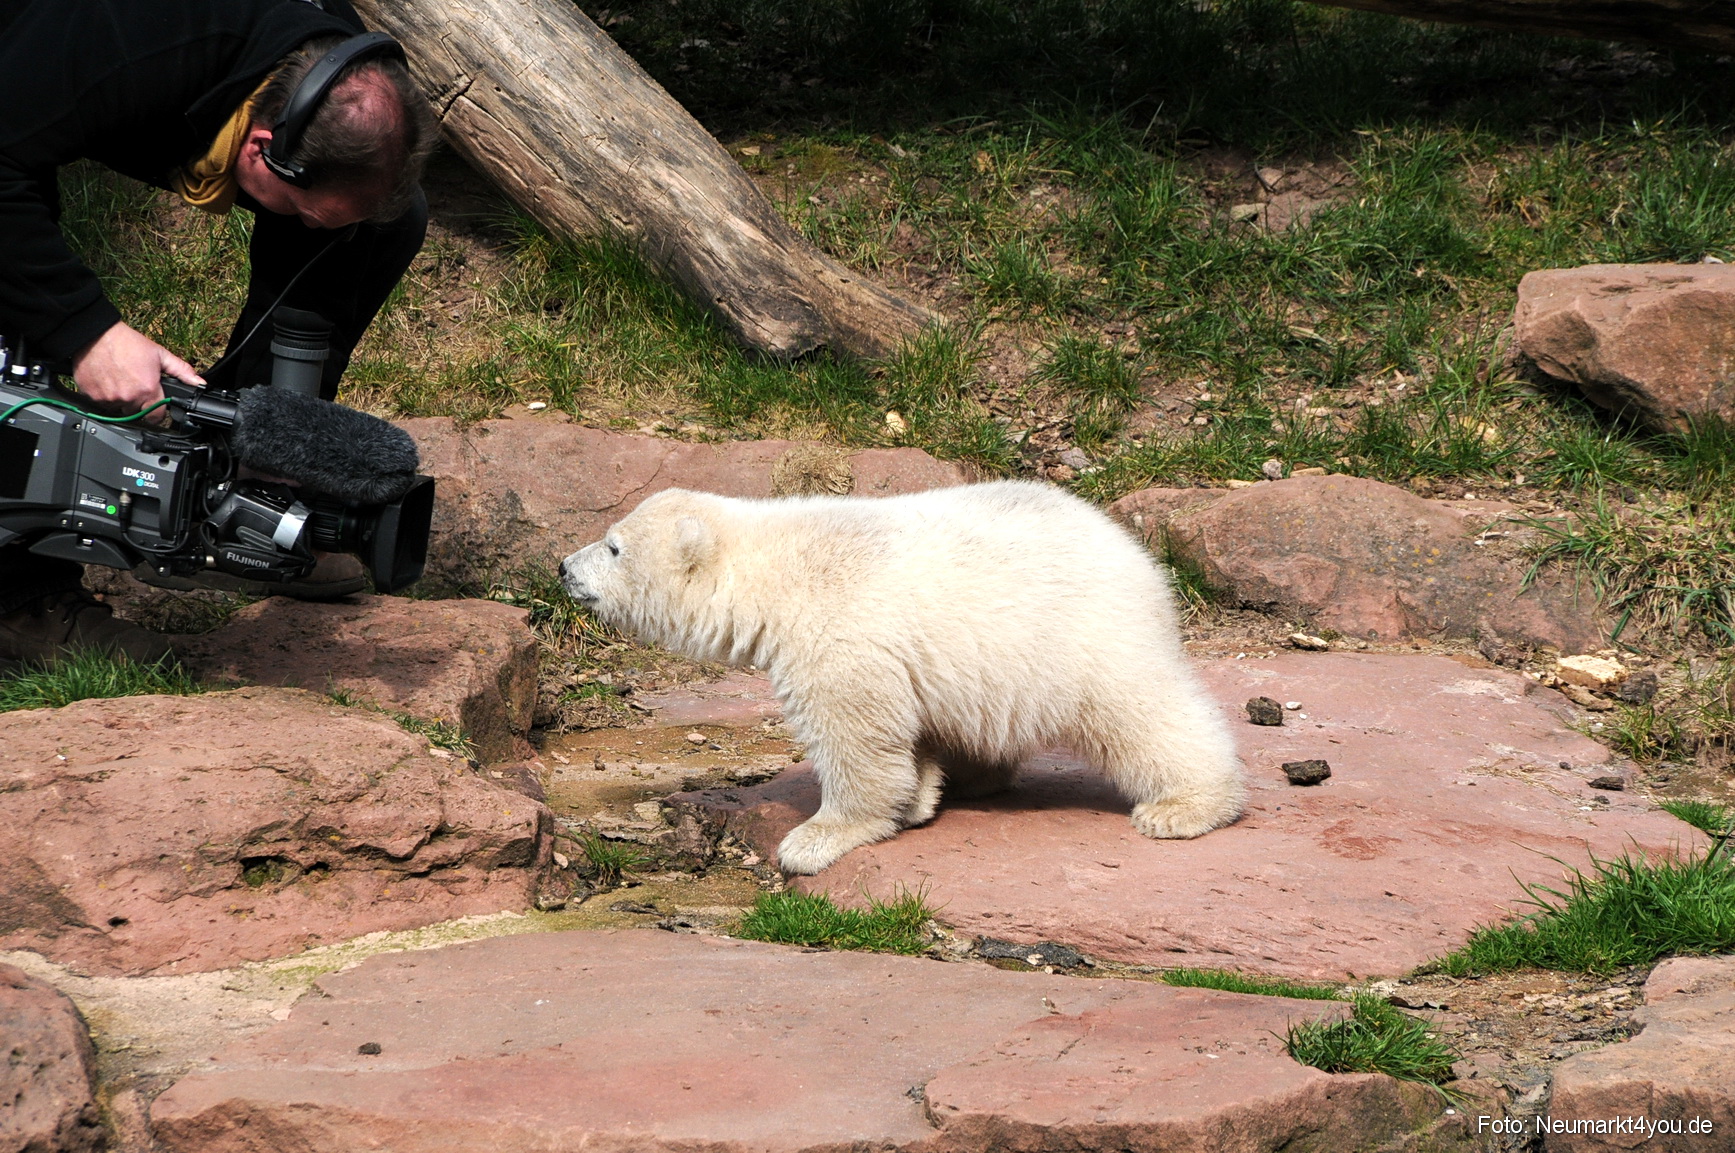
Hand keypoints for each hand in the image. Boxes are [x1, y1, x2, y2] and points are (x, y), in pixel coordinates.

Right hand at [71, 323, 203, 419]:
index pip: (157, 417)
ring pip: (119, 410)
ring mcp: (110, 399)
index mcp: (148, 389)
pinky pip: (103, 405)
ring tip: (122, 382)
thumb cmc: (126, 342)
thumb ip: (181, 371)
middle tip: (136, 388)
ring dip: (122, 401)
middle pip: (137, 414)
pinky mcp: (93, 397)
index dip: (158, 413)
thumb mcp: (159, 354)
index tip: (156, 407)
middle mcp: (129, 397)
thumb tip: (199, 382)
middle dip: (139, 405)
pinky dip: (106, 397)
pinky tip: (109, 382)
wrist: (95, 334)